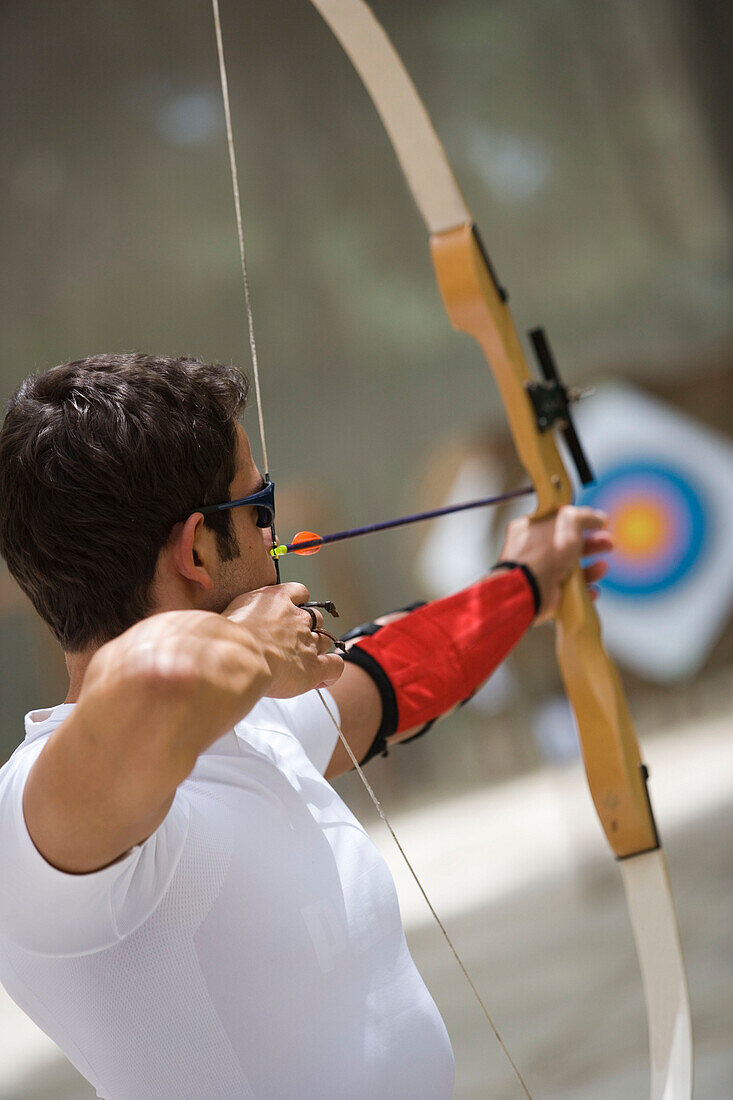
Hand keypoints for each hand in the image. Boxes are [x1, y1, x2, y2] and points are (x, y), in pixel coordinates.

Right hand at [223, 582, 343, 697]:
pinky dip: (332, 671)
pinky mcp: (313, 667)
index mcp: (275, 599)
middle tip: (293, 644)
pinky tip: (322, 678)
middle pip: (315, 619)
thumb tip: (214, 625)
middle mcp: (296, 618)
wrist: (233, 657)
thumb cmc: (222, 638)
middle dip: (308, 630)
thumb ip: (235, 616)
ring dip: (318, 650)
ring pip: (326, 641)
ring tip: (304, 662)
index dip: (298, 604)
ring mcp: (308, 642)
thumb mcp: (226, 615)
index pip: (299, 593)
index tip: (292, 613)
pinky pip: (335, 666)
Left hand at [499, 506, 612, 622]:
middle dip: (591, 544)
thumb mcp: (568, 522)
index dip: (577, 520)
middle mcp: (532, 551)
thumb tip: (598, 517)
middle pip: (567, 546)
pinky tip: (593, 589)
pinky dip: (583, 590)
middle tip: (608, 542)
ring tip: (603, 567)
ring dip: (590, 569)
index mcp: (529, 529)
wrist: (529, 589)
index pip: (555, 521)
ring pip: (570, 569)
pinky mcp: (546, 593)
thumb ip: (584, 516)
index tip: (595, 523)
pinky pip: (569, 591)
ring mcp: (539, 574)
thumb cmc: (543, 552)